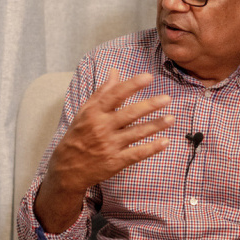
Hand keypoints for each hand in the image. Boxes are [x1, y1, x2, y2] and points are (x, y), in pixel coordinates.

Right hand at [35, 69, 173, 231]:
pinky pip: (137, 154)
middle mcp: (102, 128)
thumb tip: (115, 72)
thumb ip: (102, 92)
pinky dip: (152, 148)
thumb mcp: (85, 111)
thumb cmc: (79, 135)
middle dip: (150, 105)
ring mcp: (110, 145)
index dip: (132, 85)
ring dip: (156, 125)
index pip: (115, 95)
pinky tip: (165, 142)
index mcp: (94, 113)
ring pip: (137, 133)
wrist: (68, 168)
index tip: (149, 77)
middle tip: (167, 98)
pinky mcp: (115, 161)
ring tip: (171, 119)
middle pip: (130, 114)